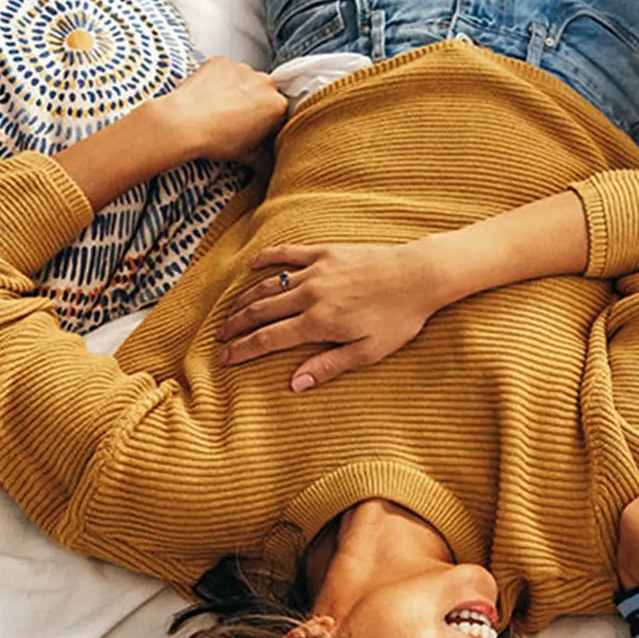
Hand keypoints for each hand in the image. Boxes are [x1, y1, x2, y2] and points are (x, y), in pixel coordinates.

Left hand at [153, 57, 286, 162]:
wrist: (182, 123)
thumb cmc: (215, 139)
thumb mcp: (248, 156)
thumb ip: (267, 160)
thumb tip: (271, 166)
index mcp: (276, 105)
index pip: (279, 113)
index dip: (268, 123)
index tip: (256, 130)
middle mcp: (264, 82)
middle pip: (264, 93)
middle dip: (254, 104)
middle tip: (236, 120)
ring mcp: (242, 69)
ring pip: (245, 80)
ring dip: (237, 90)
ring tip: (220, 108)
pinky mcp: (221, 62)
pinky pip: (225, 70)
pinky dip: (220, 80)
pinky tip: (209, 96)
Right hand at [217, 239, 448, 389]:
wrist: (419, 275)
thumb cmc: (399, 318)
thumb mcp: (369, 351)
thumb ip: (329, 366)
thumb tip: (295, 384)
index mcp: (318, 323)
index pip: (268, 339)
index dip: (242, 350)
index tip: (224, 358)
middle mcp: (310, 294)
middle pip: (260, 311)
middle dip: (235, 325)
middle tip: (219, 336)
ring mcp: (316, 271)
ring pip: (268, 285)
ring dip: (245, 299)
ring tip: (229, 311)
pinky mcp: (326, 253)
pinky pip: (288, 254)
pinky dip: (267, 259)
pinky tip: (252, 266)